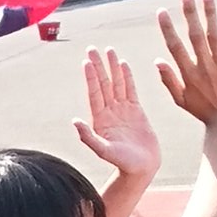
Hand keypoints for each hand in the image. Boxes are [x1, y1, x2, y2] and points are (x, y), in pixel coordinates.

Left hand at [73, 48, 160, 178]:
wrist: (141, 168)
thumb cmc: (123, 163)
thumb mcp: (104, 151)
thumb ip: (89, 137)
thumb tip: (75, 121)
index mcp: (100, 119)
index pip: (94, 93)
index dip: (90, 77)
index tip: (86, 62)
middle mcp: (109, 111)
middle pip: (103, 83)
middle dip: (98, 66)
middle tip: (92, 48)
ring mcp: (122, 110)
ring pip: (116, 83)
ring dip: (112, 67)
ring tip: (109, 50)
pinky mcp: (136, 111)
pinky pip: (130, 89)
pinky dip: (127, 76)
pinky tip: (123, 64)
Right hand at [156, 0, 216, 128]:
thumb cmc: (206, 112)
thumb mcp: (182, 101)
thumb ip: (169, 81)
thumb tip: (157, 60)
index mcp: (188, 75)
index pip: (175, 47)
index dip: (167, 28)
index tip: (161, 12)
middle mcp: (204, 67)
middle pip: (194, 35)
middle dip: (189, 14)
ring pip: (214, 34)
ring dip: (209, 13)